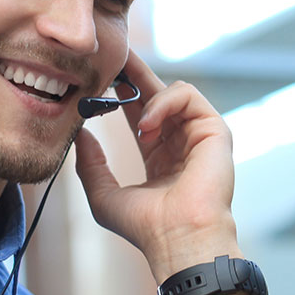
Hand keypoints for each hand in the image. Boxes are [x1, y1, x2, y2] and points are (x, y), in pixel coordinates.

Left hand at [74, 49, 238, 280]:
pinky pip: (187, 95)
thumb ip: (90, 165)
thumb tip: (79, 134)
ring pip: (174, 90)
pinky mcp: (215, 129)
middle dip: (134, 73)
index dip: (120, 93)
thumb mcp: (104, 195)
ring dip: (148, 99)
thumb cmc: (145, 226)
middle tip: (111, 56)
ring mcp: (200, 134)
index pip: (139, 112)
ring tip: (137, 126)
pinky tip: (148, 125)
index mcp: (160, 155)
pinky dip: (164, 103)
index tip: (98, 79)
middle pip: (157, 92)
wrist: (177, 238)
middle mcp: (181, 141)